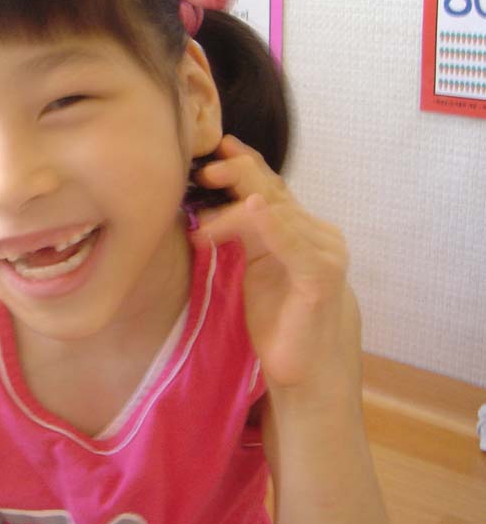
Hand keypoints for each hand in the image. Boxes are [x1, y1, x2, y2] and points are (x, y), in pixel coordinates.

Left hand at [193, 136, 359, 394]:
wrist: (305, 373)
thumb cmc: (277, 320)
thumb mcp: (252, 266)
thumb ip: (240, 232)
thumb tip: (204, 204)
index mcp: (298, 228)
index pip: (269, 185)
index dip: (242, 164)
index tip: (211, 151)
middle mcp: (315, 232)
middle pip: (272, 190)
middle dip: (236, 174)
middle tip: (201, 171)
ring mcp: (322, 252)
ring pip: (275, 212)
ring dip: (232, 208)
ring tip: (200, 213)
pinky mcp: (321, 277)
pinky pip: (292, 242)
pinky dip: (268, 223)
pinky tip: (247, 209)